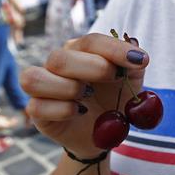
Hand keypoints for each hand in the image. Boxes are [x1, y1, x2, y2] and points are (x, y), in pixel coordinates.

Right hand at [20, 33, 148, 157]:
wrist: (105, 134)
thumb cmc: (115, 100)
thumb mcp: (131, 81)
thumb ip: (132, 63)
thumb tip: (133, 45)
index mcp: (79, 50)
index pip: (90, 41)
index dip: (114, 49)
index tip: (140, 60)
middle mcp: (57, 64)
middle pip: (60, 57)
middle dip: (94, 68)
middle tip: (114, 78)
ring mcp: (43, 87)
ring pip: (34, 78)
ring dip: (68, 88)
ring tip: (88, 95)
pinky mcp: (37, 111)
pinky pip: (37, 106)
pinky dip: (62, 110)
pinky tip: (79, 112)